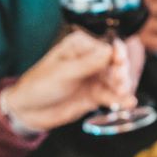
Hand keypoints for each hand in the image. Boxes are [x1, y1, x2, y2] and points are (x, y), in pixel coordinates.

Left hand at [0, 31, 136, 131]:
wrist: (28, 111)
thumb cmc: (39, 84)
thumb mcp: (62, 73)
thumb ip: (87, 64)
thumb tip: (110, 51)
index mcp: (81, 46)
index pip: (106, 46)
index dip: (117, 53)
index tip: (121, 62)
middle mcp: (91, 60)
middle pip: (115, 63)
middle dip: (121, 72)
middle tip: (120, 82)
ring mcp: (94, 78)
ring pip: (116, 80)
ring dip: (123, 86)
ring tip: (124, 94)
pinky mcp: (95, 95)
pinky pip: (111, 96)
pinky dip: (121, 99)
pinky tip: (128, 102)